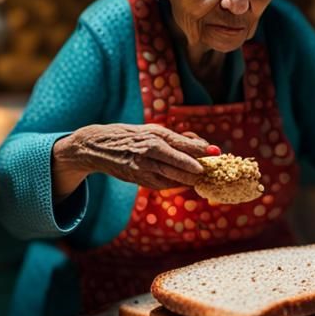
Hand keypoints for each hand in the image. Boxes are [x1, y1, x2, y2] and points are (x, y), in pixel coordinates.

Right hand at [51, 123, 212, 197]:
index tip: (216, 153)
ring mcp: (142, 168)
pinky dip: (176, 183)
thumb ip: (179, 139)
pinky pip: (162, 184)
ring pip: (171, 177)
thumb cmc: (132, 135)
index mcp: (152, 137)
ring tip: (203, 177)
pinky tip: (186, 182)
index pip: (181, 145)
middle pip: (178, 164)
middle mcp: (147, 153)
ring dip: (189, 179)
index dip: (200, 151)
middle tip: (212, 170)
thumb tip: (204, 146)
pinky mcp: (139, 180)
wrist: (98, 147)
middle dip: (197, 168)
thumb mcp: (154, 131)